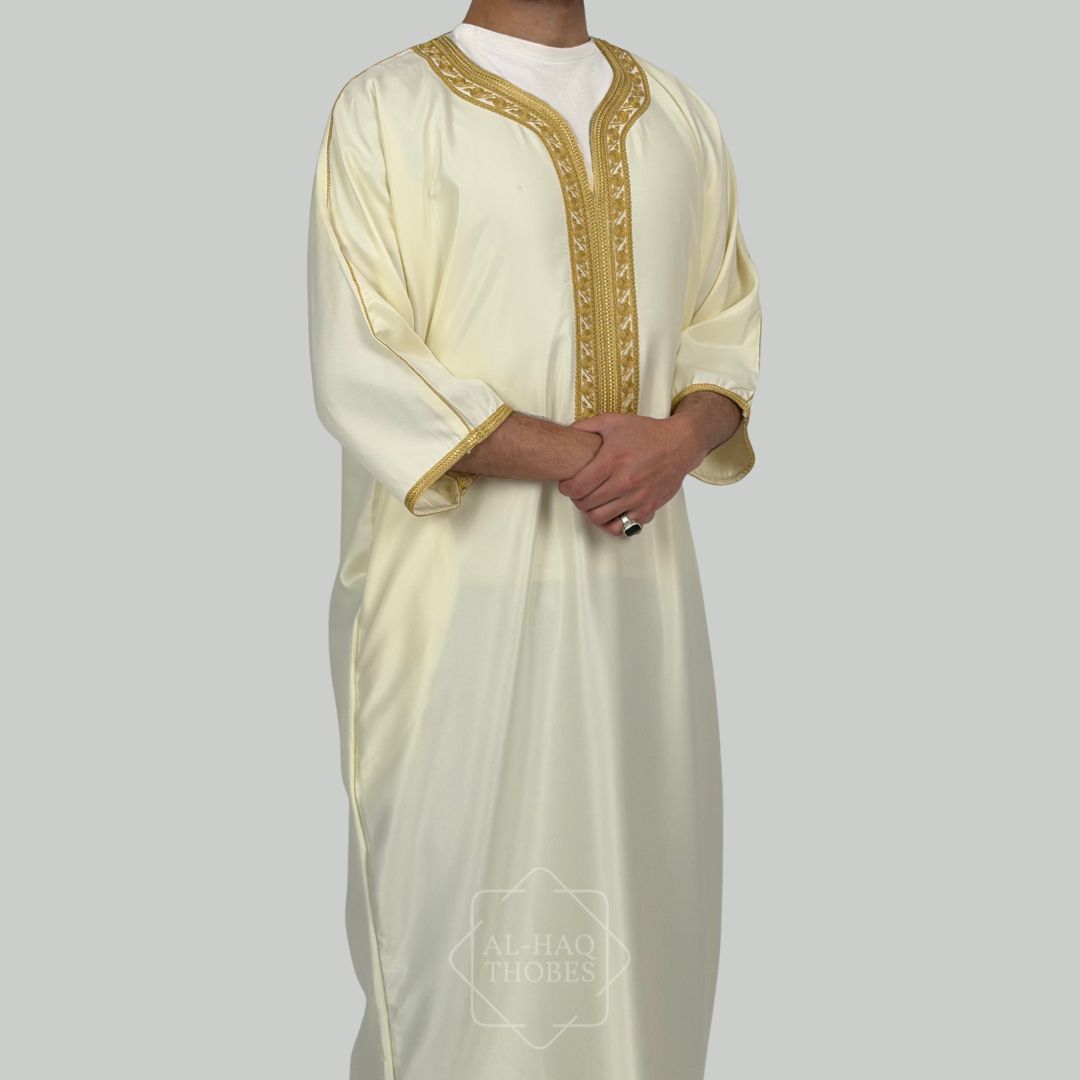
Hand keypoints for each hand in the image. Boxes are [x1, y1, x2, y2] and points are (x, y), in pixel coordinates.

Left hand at [557, 412, 700, 535]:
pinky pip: (622, 526)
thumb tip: (566, 434)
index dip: (566, 488)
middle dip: (577, 499)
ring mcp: (637, 497)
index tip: (567, 485)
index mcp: (612, 460)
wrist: (679, 444)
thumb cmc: (647, 433)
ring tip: (593, 502)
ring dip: (591, 512)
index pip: (577, 487)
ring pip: (600, 518)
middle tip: (579, 492)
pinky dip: (612, 522)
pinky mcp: (648, 508)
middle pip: (585, 504)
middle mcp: (624, 481)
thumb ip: (586, 426)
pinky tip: (610, 511)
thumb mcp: (613, 421)